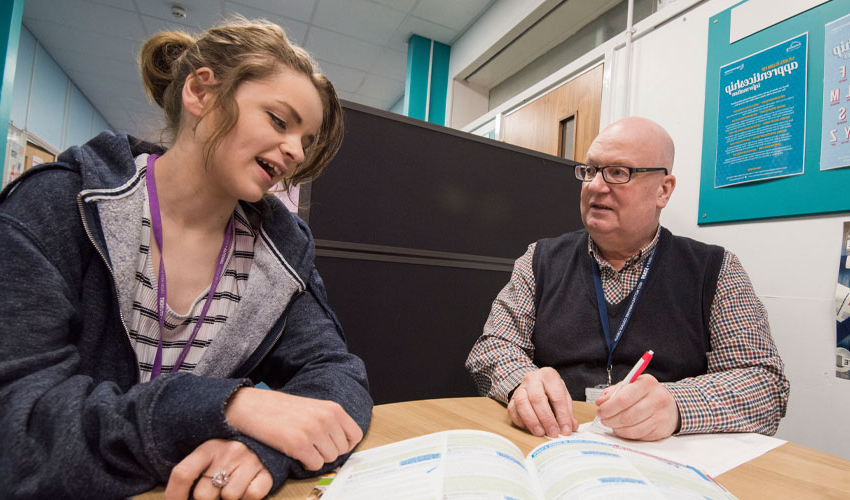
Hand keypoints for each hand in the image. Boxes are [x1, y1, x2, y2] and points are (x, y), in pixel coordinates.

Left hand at [164, 439, 271, 499]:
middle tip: (213, 492)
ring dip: (227, 498)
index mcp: (208, 447)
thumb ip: (191, 475)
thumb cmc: (226, 458)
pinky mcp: (267, 472)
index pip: (183, 473)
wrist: (263, 440)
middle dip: (206, 499)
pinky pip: (252, 496)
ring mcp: (250, 461)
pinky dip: (247, 497)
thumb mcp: (207, 458)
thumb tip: (176, 499)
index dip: (174, 495)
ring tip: (230, 487)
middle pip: (203, 495)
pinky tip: (246, 487)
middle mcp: (229, 451)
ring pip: (229, 497)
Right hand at [225, 388, 362, 470]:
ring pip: (329, 459)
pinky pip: (314, 465)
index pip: (355, 435)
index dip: (344, 444)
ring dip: (316, 457)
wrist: (252, 406)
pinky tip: (295, 452)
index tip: (331, 445)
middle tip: (311, 446)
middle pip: (341, 450)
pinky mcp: (298, 444)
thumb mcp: (312, 408)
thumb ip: (330, 421)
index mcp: (332, 408)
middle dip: (327, 452)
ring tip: (302, 447)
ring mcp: (313, 431)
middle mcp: (326, 418)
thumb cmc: (281, 409)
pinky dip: (306, 464)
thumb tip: (346, 444)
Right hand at [507, 367, 578, 436]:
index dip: (562, 415)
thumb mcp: (563, 396)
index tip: (566, 429)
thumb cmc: (550, 390)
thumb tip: (571, 427)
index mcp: (548, 375)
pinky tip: (530, 429)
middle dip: (546, 419)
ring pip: (522, 403)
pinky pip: (513, 411)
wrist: (535, 383)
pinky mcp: (512, 398)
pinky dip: (521, 422)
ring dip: (532, 421)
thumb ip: (567, 411)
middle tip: (553, 433)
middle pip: (537, 399)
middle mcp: (532, 379)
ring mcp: (520, 388)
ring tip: (541, 432)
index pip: (557, 396)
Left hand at [594, 374, 679, 440]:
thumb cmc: (646, 394)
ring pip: (633, 428)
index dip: (609, 407)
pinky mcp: (661, 430)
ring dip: (617, 428)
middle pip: (628, 416)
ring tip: (611, 424)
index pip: (624, 398)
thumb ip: (614, 392)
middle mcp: (657, 399)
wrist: (671, 405)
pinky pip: (639, 436)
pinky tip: (621, 429)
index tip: (600, 410)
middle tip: (603, 419)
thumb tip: (600, 402)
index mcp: (647, 384)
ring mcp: (661, 416)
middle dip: (610, 419)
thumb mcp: (631, 386)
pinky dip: (626, 434)